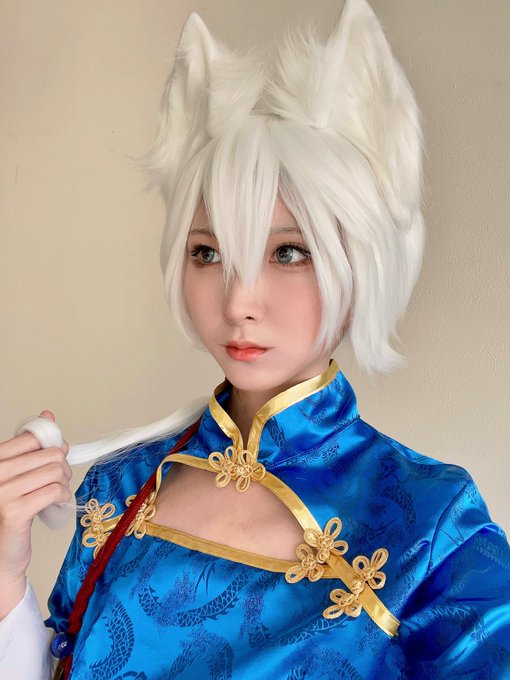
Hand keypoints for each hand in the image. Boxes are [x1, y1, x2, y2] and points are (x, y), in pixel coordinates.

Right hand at [0, 411, 70, 615]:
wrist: (0, 555)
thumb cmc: (9, 513)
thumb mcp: (18, 475)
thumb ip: (30, 447)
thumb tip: (47, 416)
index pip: (31, 437)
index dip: (51, 445)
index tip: (54, 456)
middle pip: (49, 454)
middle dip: (61, 466)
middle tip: (57, 480)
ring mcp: (2, 492)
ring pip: (54, 471)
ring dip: (63, 482)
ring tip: (56, 492)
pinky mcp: (15, 512)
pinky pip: (54, 491)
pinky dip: (63, 496)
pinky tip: (56, 504)